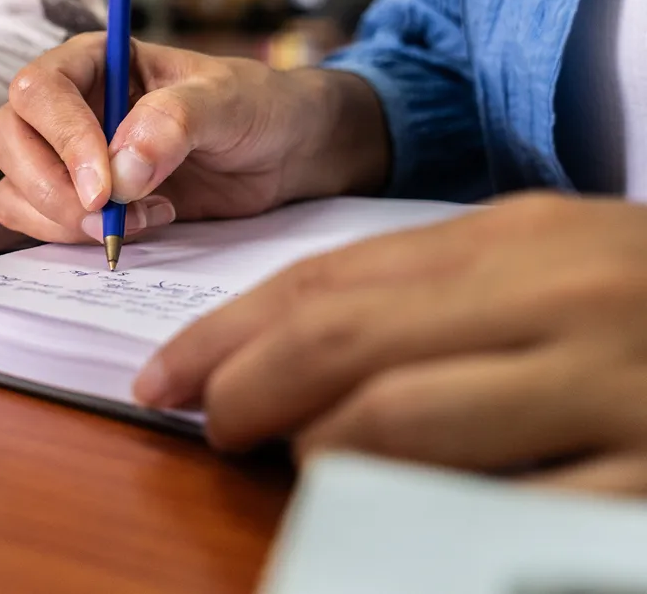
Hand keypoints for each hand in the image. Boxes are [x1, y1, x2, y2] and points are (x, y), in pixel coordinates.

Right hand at [0, 32, 389, 243]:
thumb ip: (175, 122)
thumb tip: (121, 170)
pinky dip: (71, 238)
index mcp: (95, 61)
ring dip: (61, 219)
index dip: (62, 139)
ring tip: (137, 217)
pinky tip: (138, 225)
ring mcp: (69, 158)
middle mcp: (70, 106)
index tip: (102, 185)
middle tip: (105, 213)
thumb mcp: (228, 101)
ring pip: (14, 188)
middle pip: (9, 139)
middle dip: (50, 187)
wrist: (283, 155)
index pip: (39, 90)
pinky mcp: (81, 202)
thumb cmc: (257, 108)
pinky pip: (37, 223)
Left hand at [135, 194, 646, 495]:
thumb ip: (426, 303)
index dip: (227, 332)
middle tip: (204, 425)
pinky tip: (365, 527)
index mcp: (520, 237)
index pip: (328, 282)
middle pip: (341, 345)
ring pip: (393, 428)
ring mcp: (610, 389)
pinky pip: (484, 512)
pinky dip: (402, 522)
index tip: (165, 375)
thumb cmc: (639, 310)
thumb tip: (284, 353)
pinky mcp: (641, 483)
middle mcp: (560, 297)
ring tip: (284, 467)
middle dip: (243, 389)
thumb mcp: (539, 272)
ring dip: (310, 455)